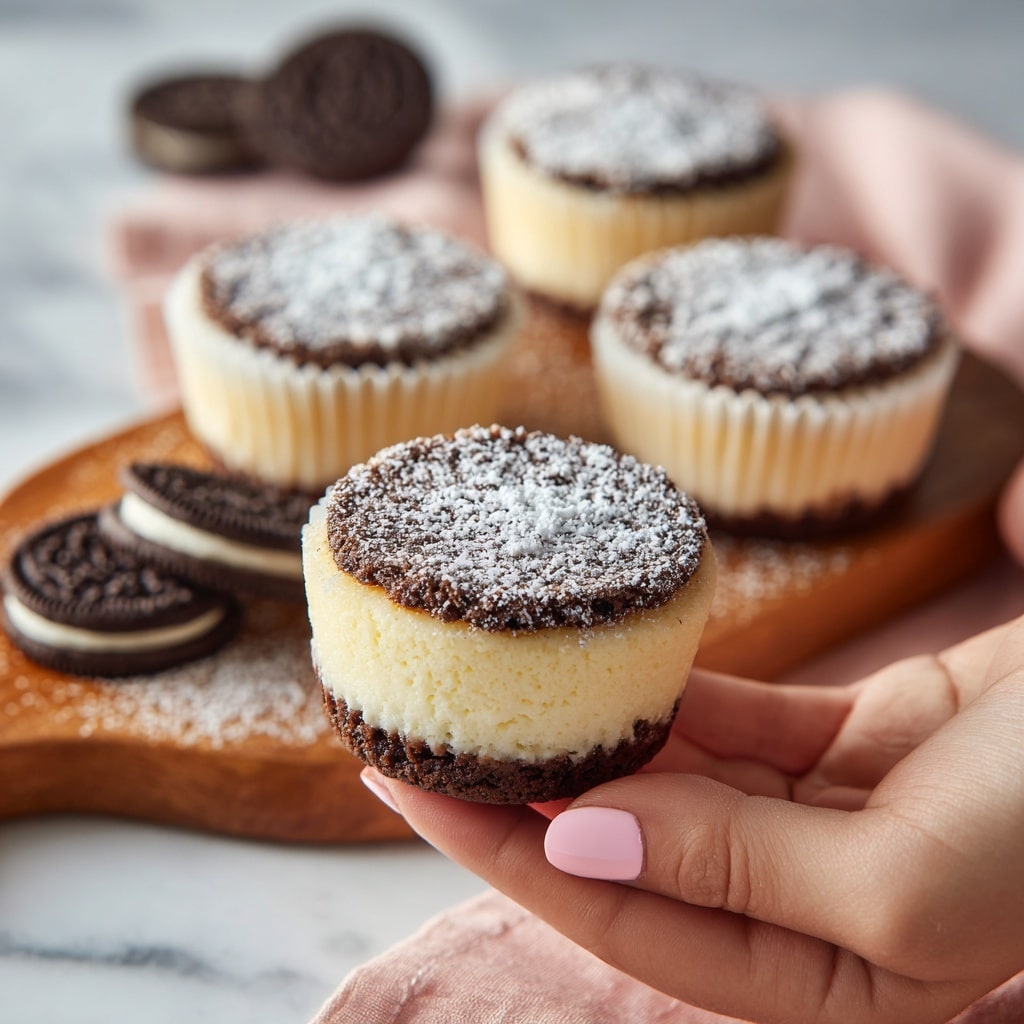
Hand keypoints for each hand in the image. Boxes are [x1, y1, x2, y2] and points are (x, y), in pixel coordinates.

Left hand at [364, 614, 1023, 1023]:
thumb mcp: (903, 881)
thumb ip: (736, 868)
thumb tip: (582, 844)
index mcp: (822, 981)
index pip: (621, 920)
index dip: (508, 855)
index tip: (413, 790)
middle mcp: (812, 908)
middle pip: (633, 851)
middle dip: (528, 799)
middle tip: (427, 733)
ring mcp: (829, 820)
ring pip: (679, 783)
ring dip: (595, 743)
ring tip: (496, 697)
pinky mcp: (855, 742)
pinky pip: (740, 723)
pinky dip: (678, 699)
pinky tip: (613, 672)